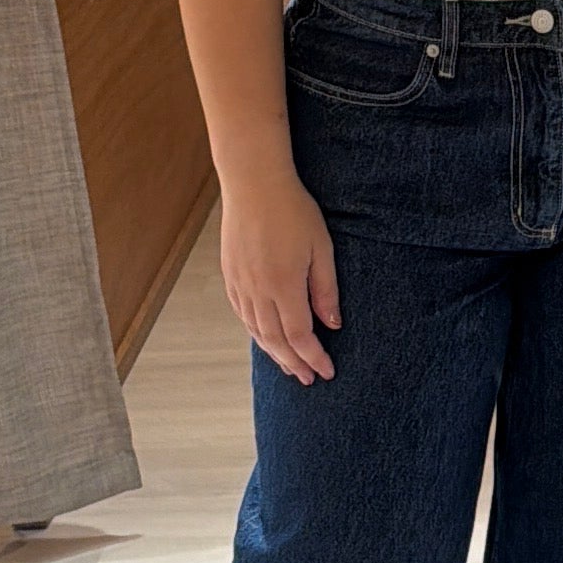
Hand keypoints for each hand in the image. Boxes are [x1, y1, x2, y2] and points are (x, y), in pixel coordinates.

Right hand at [221, 166, 340, 384]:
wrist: (253, 183)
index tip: (327, 371)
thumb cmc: (293, 210)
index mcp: (283, 285)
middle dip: (294, 363)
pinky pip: (243, 314)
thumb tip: (332, 325)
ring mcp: (240, 284)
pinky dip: (256, 332)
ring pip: (256, 330)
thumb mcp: (321, 248)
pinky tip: (266, 338)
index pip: (299, 336)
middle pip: (276, 340)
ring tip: (290, 366)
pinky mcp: (230, 275)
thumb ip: (325, 289)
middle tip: (309, 379)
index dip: (313, 357)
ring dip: (274, 352)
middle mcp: (258, 290)